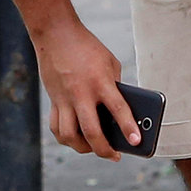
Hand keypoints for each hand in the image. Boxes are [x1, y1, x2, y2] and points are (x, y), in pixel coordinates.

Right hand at [38, 23, 135, 159]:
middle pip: (91, 132)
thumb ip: (114, 88)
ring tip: (93, 148)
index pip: (118, 109)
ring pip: (69, 136)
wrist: (56, 34)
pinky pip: (56, 128)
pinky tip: (75, 138)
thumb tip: (118, 113)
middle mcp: (81, 93)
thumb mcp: (110, 63)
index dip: (128, 128)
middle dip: (104, 150)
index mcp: (100, 81)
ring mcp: (64, 99)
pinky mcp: (53, 101)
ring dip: (83, 148)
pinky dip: (66, 138)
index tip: (137, 142)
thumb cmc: (87, 48)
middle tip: (114, 155)